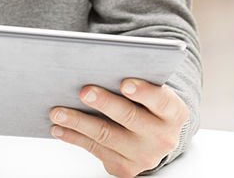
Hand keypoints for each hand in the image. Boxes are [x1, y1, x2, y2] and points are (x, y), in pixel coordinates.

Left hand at [50, 79, 188, 177]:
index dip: (144, 92)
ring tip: (58, 111)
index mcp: (174, 113)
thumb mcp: (153, 91)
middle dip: (105, 104)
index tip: (124, 83)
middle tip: (84, 91)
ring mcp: (144, 156)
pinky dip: (74, 137)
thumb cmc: (148, 104)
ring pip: (107, 136)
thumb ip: (137, 80)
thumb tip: (100, 65)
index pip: (161, 101)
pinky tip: (60, 127)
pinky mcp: (125, 168)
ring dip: (79, 122)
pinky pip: (95, 150)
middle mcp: (163, 138)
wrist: (155, 136)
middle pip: (130, 118)